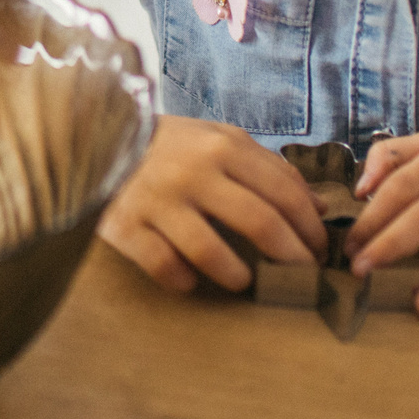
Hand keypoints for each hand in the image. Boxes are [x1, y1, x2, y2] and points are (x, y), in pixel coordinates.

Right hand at [98, 117, 330, 293]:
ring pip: (212, 254)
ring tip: (245, 280)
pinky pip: (164, 267)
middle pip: (260, 224)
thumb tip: (319, 205)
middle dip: (292, 257)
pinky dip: (183, 280)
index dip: (310, 228)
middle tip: (303, 276)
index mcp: (222, 145)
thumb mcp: (220, 139)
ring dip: (238, 276)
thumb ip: (269, 167)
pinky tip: (190, 280)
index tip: (320, 249)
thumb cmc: (171, 145)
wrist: (98, 137)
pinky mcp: (126, 226)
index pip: (284, 193)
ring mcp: (158, 200)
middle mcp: (193, 171)